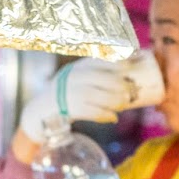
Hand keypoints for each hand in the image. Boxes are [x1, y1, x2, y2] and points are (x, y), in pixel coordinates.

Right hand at [18, 58, 136, 142]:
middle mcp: (73, 76)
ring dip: (114, 101)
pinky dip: (104, 115)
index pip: (99, 60)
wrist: (45, 108)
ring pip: (97, 95)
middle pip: (101, 78)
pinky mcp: (69, 108)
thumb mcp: (82, 76)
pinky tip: (113, 117)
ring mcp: (69, 92)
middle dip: (119, 85)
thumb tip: (133, 71)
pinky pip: (90, 111)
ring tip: (124, 104)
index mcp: (79, 66)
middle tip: (131, 91)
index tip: (130, 65)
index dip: (116, 62)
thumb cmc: (71, 91)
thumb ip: (100, 74)